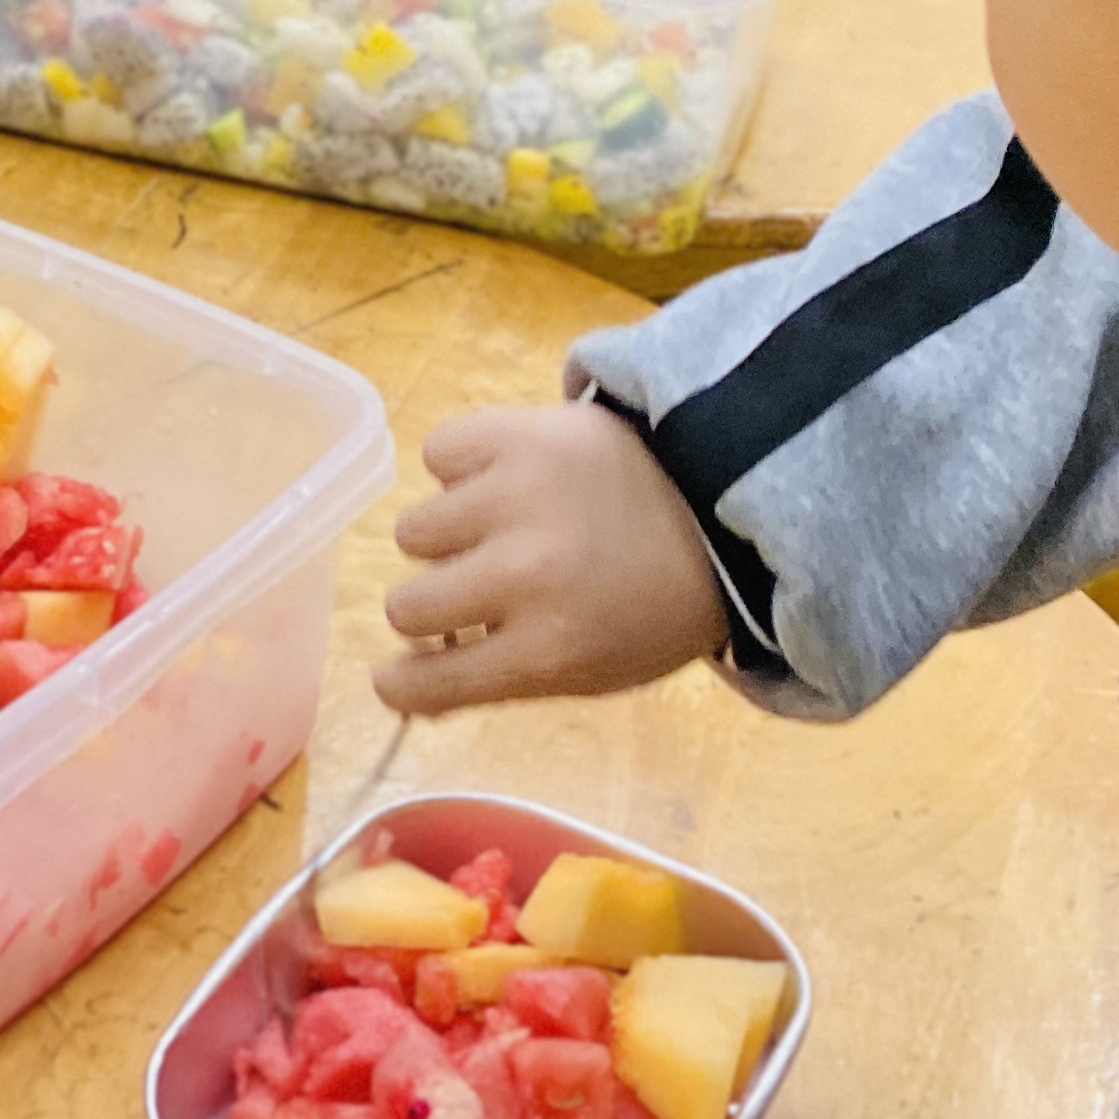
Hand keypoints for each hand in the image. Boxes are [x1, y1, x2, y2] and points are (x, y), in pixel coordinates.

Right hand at [375, 402, 731, 716]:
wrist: (724, 503)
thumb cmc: (654, 603)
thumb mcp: (592, 668)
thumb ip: (497, 678)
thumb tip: (398, 685)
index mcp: (550, 650)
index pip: (431, 683)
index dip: (402, 683)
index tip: (394, 676)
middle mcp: (523, 575)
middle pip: (406, 606)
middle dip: (434, 605)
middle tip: (474, 590)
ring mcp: (515, 498)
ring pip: (415, 531)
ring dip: (451, 537)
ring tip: (501, 527)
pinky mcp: (515, 433)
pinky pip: (437, 455)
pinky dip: (461, 470)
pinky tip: (504, 479)